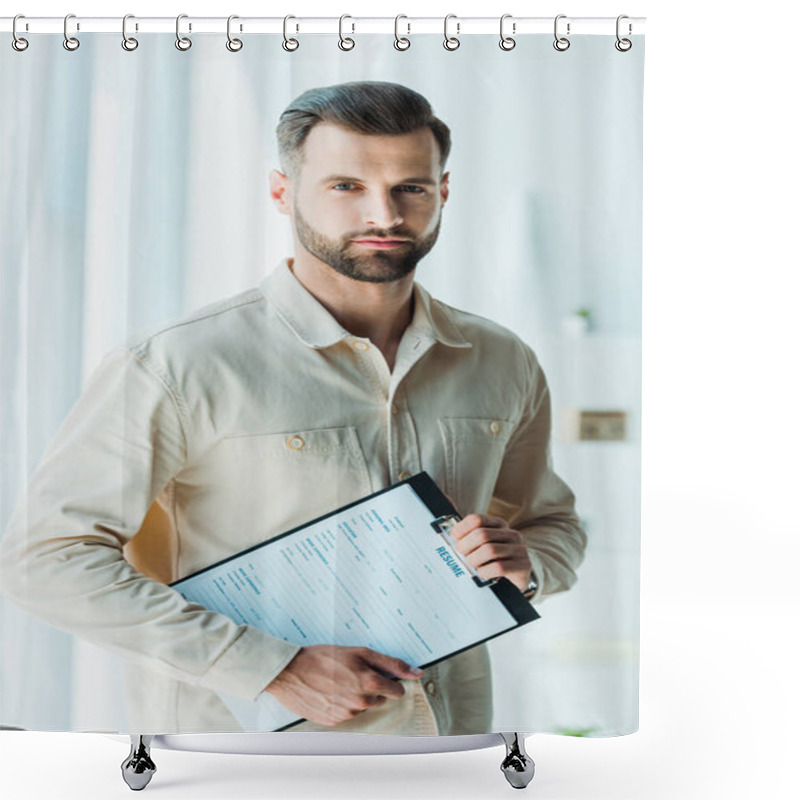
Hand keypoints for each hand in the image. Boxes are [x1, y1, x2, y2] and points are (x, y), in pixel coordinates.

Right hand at [264, 645, 424, 726]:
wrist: (290, 671)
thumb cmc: (324, 657)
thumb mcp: (360, 652)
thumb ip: (392, 663)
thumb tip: (417, 673)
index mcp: (370, 682)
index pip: (397, 690)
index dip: (389, 680)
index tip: (379, 673)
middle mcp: (361, 702)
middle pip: (380, 698)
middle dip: (372, 686)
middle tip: (353, 673)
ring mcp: (347, 714)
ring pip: (364, 706)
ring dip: (357, 696)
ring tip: (338, 681)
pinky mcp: (334, 722)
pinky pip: (348, 714)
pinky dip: (343, 704)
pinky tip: (331, 692)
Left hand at [448, 513, 532, 593]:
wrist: (516, 579)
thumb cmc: (493, 560)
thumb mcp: (481, 545)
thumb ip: (467, 535)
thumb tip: (448, 518)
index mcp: (499, 524)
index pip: (477, 519)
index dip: (461, 529)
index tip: (454, 539)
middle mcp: (511, 534)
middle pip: (481, 535)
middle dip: (466, 547)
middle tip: (461, 555)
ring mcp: (519, 549)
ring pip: (489, 550)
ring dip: (475, 560)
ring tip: (472, 566)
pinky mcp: (524, 565)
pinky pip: (499, 567)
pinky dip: (486, 572)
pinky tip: (482, 574)